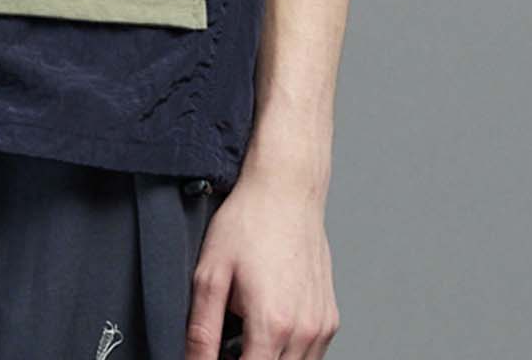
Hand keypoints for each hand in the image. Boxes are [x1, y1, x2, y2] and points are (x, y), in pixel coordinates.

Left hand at [185, 165, 339, 358]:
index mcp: (272, 324)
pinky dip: (289, 352)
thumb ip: (202, 331)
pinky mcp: (330, 318)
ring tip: (246, 336)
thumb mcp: (210, 273)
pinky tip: (270, 326)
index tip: (215, 357)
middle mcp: (304, 331)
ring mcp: (322, 326)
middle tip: (226, 345)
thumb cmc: (250, 222)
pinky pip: (311, 355)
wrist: (287, 189)